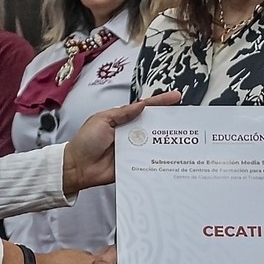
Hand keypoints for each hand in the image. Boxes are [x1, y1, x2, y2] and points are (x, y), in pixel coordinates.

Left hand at [62, 91, 180, 193]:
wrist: (77, 167)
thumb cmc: (86, 141)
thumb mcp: (102, 120)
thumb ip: (122, 113)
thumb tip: (142, 105)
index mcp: (122, 120)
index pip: (144, 108)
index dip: (160, 102)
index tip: (176, 97)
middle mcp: (130, 133)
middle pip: (153, 125)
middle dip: (168, 121)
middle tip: (186, 118)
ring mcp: (133, 149)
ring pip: (153, 143)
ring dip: (166, 140)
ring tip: (184, 136)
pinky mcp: (133, 164)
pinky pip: (148, 161)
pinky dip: (158, 159)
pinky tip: (172, 157)